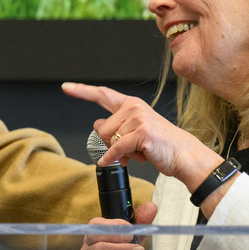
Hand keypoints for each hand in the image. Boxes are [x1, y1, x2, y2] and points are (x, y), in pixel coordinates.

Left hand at [62, 82, 223, 187]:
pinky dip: (113, 158)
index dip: (82, 91)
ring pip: (108, 139)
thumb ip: (115, 126)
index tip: (66, 87)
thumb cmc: (159, 144)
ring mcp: (137, 118)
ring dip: (120, 152)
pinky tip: (115, 162)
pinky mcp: (140, 132)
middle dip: (111, 143)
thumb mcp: (134, 132)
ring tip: (139, 150)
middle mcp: (133, 107)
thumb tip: (97, 125)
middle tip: (132, 147)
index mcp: (130, 104)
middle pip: (101, 128)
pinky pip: (115, 149)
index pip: (102, 94)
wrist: (182, 155)